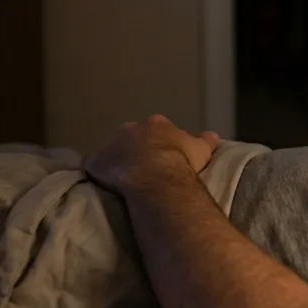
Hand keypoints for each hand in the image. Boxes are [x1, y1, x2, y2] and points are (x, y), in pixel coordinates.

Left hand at [84, 114, 219, 196]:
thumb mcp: (202, 150)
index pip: (156, 129)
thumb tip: (213, 134)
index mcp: (156, 124)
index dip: (159, 142)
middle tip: (143, 168)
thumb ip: (206, 140)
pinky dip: (98, 172)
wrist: (156, 177)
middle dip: (135, 149)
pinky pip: (94, 165)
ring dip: (116, 160)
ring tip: (125, 178)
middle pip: (131, 137)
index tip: (163, 155)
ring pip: (111, 150)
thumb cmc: (181, 162)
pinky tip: (104, 184)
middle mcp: (131, 128)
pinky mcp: (95, 161)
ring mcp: (111, 144)